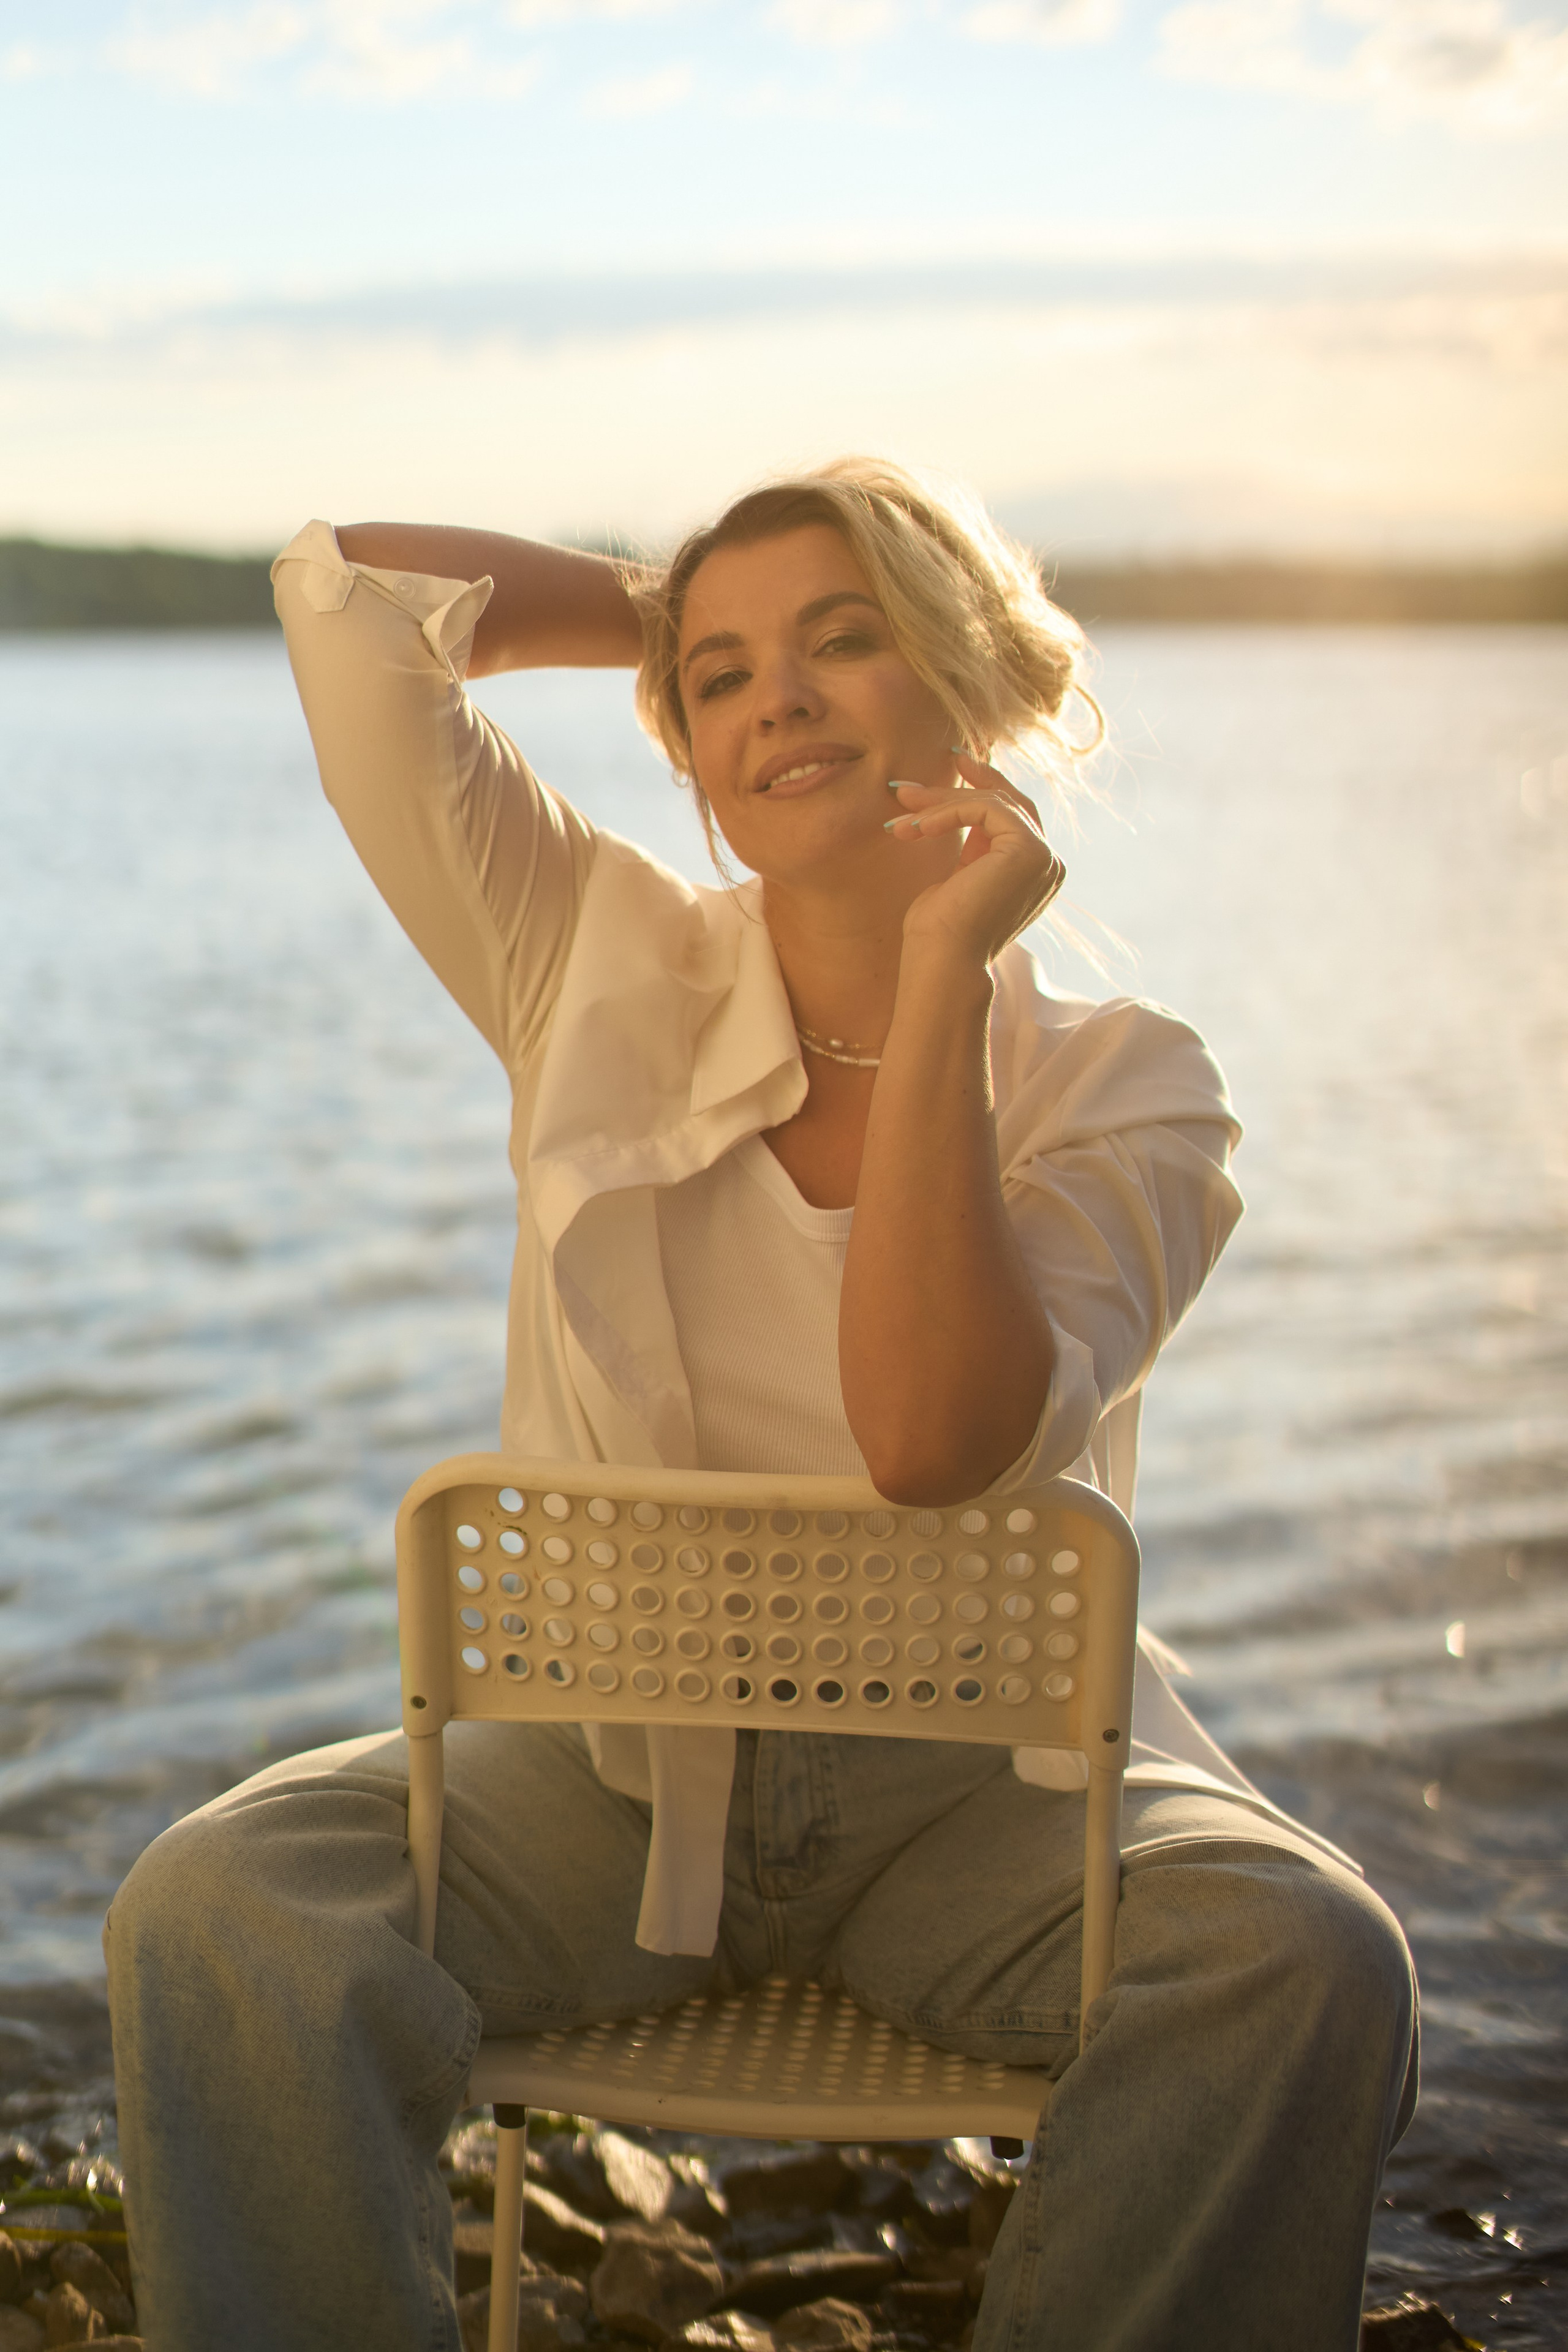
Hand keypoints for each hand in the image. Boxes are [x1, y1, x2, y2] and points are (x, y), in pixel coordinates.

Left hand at [885, 753, 1065, 964]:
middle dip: (955, 789)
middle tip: (906, 788)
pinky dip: (948, 812)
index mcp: (1034, 871)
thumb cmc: (940, 932)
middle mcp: (1048, 864)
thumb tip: (947, 803)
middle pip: (1005, 802)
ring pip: (994, 802)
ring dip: (941, 803)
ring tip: (900, 814)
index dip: (983, 783)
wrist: (942, 962)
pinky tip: (917, 828)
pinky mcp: (1029, 850)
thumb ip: (970, 845)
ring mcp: (1044, 858)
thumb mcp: (957, 876)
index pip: (1013, 813)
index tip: (953, 761)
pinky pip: (987, 810)